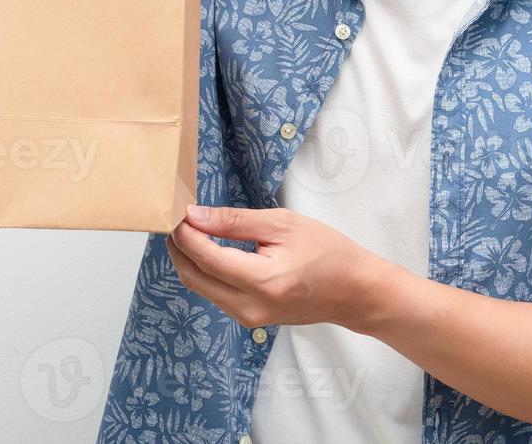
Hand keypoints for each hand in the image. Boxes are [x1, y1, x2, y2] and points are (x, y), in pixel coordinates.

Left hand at [167, 205, 389, 332]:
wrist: (355, 291)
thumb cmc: (327, 251)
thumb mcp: (283, 224)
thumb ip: (236, 221)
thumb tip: (196, 216)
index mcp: (262, 281)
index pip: (207, 258)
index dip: (186, 235)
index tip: (178, 212)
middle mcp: (250, 308)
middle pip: (195, 278)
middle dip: (180, 249)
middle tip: (177, 220)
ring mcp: (249, 318)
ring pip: (202, 288)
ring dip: (190, 261)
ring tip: (190, 231)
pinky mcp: (251, 319)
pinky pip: (216, 295)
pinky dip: (205, 272)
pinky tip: (207, 250)